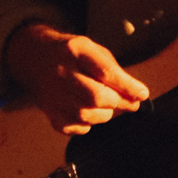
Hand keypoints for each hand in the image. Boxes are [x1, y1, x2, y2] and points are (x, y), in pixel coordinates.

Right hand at [4, 22, 150, 134]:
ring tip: (107, 106)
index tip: (142, 94)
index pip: (106, 72)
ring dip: (104, 114)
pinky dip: (87, 124)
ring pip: (85, 115)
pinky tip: (89, 113)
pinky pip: (72, 127)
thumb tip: (136, 95)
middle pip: (95, 97)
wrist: (34, 55)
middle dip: (116, 102)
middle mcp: (61, 72)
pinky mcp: (47, 110)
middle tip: (127, 102)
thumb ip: (114, 71)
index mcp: (76, 51)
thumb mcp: (94, 50)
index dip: (128, 87)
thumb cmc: (71, 54)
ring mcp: (51, 93)